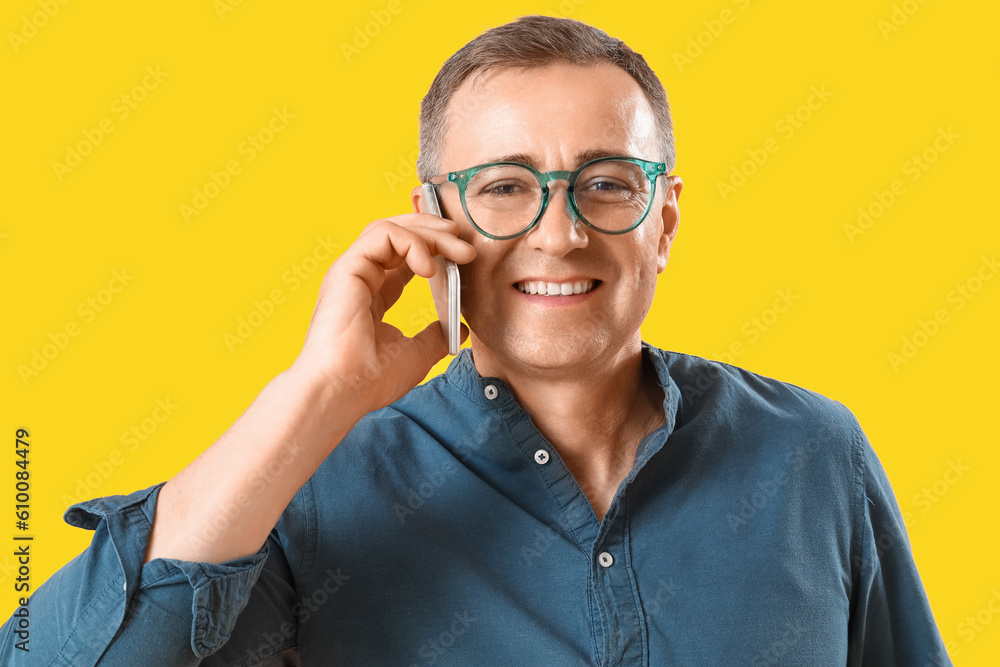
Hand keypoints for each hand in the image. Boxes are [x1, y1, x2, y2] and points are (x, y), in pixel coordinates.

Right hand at [290, 213, 475, 415]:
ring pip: (391, 229)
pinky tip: (429, 268)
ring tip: (457, 251)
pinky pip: (383, 234)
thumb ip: (435, 337)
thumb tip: (459, 328)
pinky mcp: (349, 267)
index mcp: (372, 295)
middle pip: (399, 236)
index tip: (463, 258)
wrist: (342, 391)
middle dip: (436, 234)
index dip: (434, 249)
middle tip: (467, 248)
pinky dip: (412, 243)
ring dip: (429, 233)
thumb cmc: (369, 380)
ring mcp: (353, 270)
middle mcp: (360, 277)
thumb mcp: (416, 355)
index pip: (403, 257)